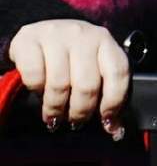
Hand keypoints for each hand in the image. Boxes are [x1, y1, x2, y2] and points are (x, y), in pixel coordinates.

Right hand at [6, 19, 130, 136]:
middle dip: (81, 111)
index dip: (114, 103)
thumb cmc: (76, 59)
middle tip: (75, 122)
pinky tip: (39, 92)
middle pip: (87, 85)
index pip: (118, 75)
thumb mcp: (98, 73)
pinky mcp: (29, 38)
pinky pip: (34, 75)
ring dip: (56, 107)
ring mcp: (56, 34)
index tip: (106, 121)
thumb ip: (109, 100)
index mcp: (107, 43)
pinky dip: (36, 89)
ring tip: (55, 115)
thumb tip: (115, 131)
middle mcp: (83, 35)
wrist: (45, 34)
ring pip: (59, 83)